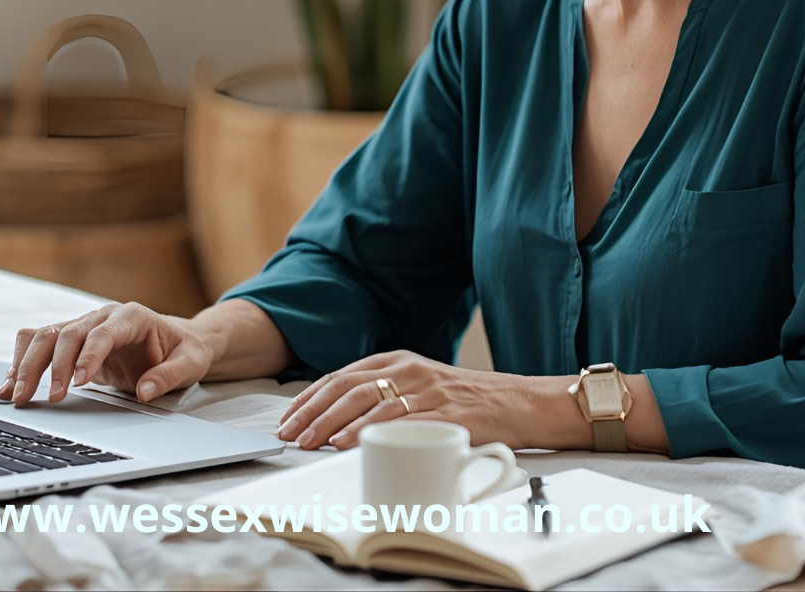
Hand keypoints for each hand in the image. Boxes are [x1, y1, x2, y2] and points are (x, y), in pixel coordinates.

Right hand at [0, 302, 214, 406]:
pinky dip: (22, 361)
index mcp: (131, 316)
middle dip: (51, 366)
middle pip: (67, 333)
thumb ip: (169, 376)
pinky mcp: (72, 342)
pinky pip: (40, 344)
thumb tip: (146, 391)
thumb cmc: (183, 350)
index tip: (76, 383)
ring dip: (27, 364)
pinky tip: (10, 383)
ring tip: (14, 394)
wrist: (177, 341)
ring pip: (46, 336)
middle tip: (44, 398)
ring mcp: (84, 326)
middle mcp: (102, 316)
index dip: (87, 356)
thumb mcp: (190, 363)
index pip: (102, 333)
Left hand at [275, 350, 548, 450]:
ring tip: (310, 442)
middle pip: (347, 388)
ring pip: (368, 403)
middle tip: (290, 434)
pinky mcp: (446, 414)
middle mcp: (409, 370)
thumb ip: (384, 394)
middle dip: (312, 412)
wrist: (517, 403)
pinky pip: (401, 421)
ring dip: (333, 424)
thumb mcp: (420, 385)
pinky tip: (349, 443)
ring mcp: (428, 391)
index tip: (287, 418)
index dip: (309, 397)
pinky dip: (370, 432)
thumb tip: (336, 420)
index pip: (341, 376)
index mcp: (398, 361)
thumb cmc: (465, 400)